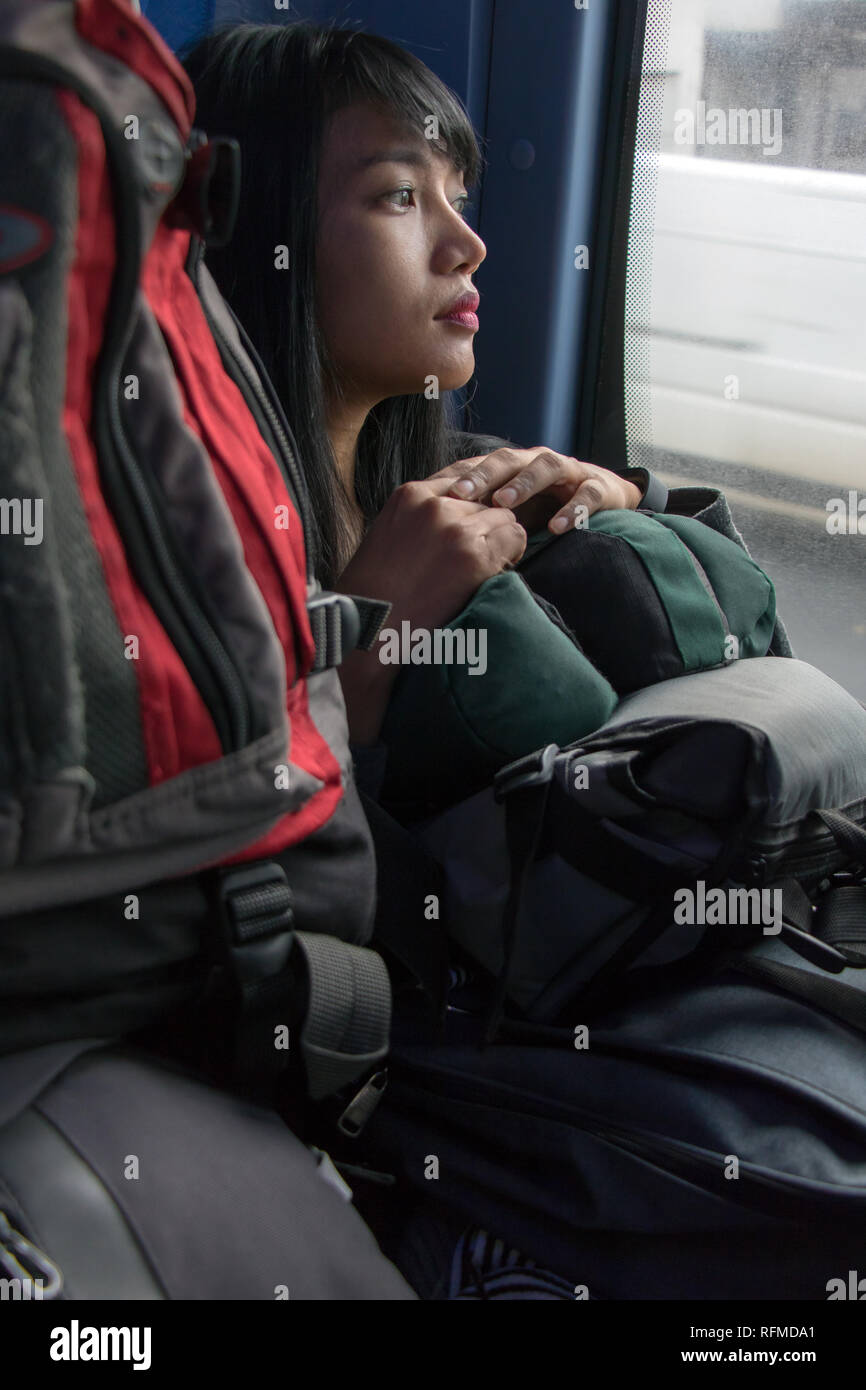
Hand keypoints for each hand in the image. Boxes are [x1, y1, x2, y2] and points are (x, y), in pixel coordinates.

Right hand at [333, 475, 525, 743]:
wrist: (370, 633)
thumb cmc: (375, 595)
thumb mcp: (390, 536)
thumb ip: (420, 518)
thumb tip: (455, 513)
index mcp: (408, 495)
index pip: (460, 479)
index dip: (471, 506)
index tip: (470, 529)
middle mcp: (433, 503)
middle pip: (486, 500)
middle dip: (484, 527)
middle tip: (471, 562)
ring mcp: (455, 527)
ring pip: (504, 518)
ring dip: (499, 544)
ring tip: (480, 573)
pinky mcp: (474, 554)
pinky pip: (515, 539)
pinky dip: (511, 557)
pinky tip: (492, 577)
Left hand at [435, 446, 642, 533]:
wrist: (606, 498)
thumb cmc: (548, 507)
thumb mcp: (514, 512)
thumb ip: (484, 516)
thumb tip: (443, 537)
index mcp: (515, 467)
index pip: (483, 465)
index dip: (460, 478)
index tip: (435, 497)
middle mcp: (539, 462)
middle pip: (507, 460)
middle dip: (483, 475)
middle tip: (461, 494)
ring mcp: (570, 472)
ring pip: (545, 467)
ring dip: (522, 484)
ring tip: (503, 504)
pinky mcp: (599, 487)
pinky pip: (586, 495)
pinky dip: (572, 510)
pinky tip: (557, 528)